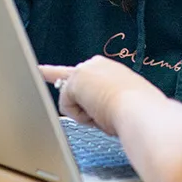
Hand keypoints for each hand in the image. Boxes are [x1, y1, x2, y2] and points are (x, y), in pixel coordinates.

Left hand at [41, 57, 162, 136]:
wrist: (140, 110)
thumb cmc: (139, 110)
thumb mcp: (124, 101)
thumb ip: (107, 100)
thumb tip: (100, 113)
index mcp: (109, 69)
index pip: (83, 72)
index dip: (61, 75)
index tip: (41, 70)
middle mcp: (95, 64)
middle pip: (68, 83)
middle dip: (72, 98)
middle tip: (78, 97)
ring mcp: (84, 70)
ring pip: (71, 101)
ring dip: (85, 114)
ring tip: (105, 114)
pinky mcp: (74, 81)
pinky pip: (67, 108)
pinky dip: (81, 117)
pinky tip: (97, 113)